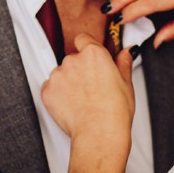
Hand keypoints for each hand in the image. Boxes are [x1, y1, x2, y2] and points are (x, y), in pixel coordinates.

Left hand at [41, 33, 134, 149]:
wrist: (99, 133)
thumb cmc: (115, 111)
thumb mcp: (126, 83)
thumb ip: (123, 63)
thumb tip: (126, 53)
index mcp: (94, 54)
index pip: (83, 39)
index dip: (86, 48)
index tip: (90, 59)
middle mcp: (73, 60)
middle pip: (73, 59)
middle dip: (79, 71)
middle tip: (91, 88)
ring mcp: (58, 75)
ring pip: (61, 74)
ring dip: (68, 83)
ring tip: (81, 100)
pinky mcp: (47, 91)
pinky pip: (51, 88)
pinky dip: (58, 95)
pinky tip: (71, 106)